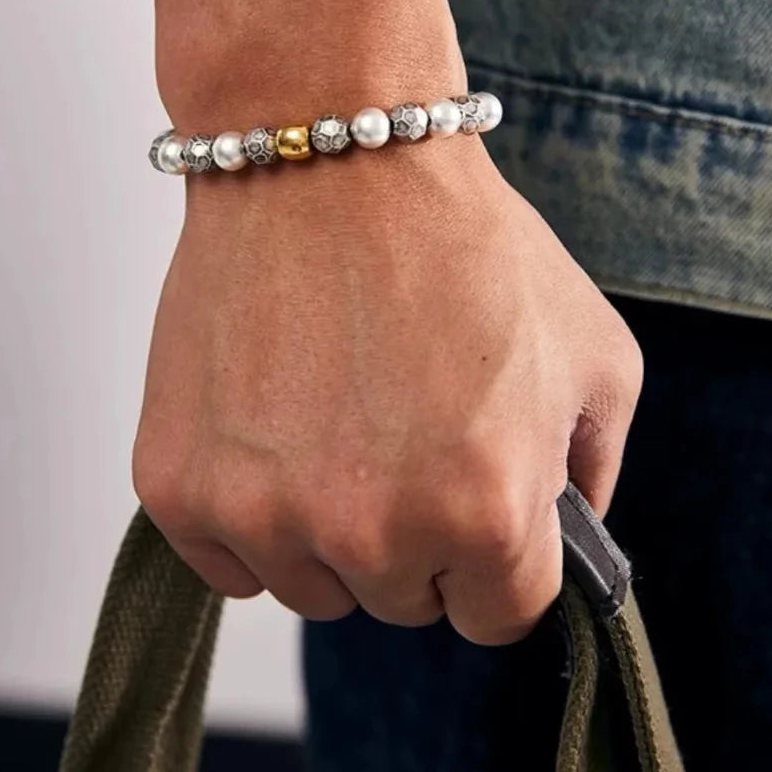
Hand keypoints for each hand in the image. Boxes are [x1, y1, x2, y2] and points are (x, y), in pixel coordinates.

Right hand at [134, 0, 641, 644]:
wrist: (327, 155)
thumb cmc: (458, 240)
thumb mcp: (592, 351)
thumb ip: (593, 469)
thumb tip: (565, 535)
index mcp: (488, 511)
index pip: (497, 616)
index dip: (493, 555)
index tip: (472, 497)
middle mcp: (373, 533)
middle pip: (399, 602)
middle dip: (410, 533)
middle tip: (395, 425)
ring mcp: (265, 515)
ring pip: (309, 588)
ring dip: (325, 528)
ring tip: (330, 413)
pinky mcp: (178, 487)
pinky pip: (224, 563)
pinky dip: (248, 511)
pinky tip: (270, 424)